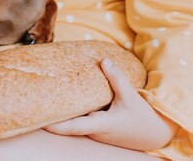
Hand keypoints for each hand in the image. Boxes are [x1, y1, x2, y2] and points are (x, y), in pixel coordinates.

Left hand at [45, 57, 177, 150]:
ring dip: (63, 112)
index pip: (73, 126)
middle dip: (54, 115)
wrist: (156, 133)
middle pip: (70, 124)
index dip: (56, 125)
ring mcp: (97, 131)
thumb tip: (103, 60)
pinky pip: (84, 118)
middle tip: (37, 102)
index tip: (40, 120)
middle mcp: (96, 131)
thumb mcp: (130, 96)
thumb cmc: (142, 117)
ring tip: (47, 98)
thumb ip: (116, 78)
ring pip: (76, 121)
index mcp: (101, 126)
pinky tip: (67, 99)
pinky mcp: (101, 127)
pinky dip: (75, 110)